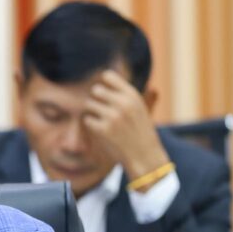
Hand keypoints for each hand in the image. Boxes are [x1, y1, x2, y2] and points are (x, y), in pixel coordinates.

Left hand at [82, 70, 170, 185]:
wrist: (145, 156)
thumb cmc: (141, 131)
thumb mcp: (140, 108)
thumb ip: (125, 93)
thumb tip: (106, 75)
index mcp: (133, 95)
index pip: (108, 76)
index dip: (103, 84)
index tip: (105, 93)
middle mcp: (123, 103)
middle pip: (96, 90)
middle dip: (96, 100)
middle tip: (102, 110)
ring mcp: (112, 116)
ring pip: (89, 104)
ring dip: (93, 113)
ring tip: (104, 121)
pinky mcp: (103, 130)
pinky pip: (87, 120)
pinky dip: (92, 125)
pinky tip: (102, 131)